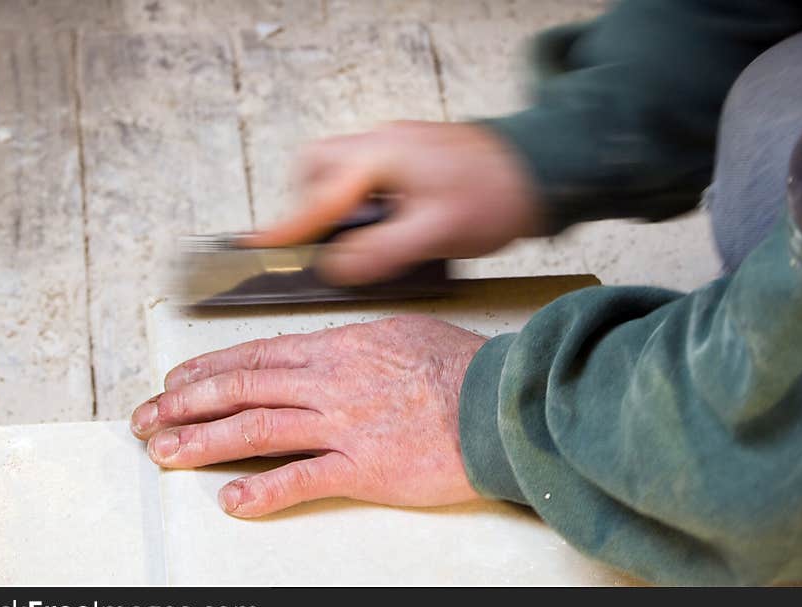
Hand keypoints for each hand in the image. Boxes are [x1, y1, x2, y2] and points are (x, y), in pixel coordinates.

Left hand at [130, 316, 486, 516]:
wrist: (500, 401)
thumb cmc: (459, 367)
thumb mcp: (400, 335)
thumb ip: (354, 346)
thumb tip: (326, 351)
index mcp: (338, 348)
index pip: (257, 355)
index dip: (209, 368)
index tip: (177, 379)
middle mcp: (330, 382)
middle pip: (243, 388)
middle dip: (187, 403)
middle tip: (149, 417)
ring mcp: (344, 423)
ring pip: (258, 429)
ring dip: (204, 442)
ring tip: (166, 452)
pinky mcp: (364, 466)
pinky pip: (303, 479)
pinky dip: (264, 492)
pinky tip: (233, 501)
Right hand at [242, 120, 541, 284]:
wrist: (544, 170)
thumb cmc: (497, 195)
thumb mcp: (435, 234)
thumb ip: (379, 253)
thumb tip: (336, 268)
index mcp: (381, 158)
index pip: (319, 195)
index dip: (287, 226)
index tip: (257, 246)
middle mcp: (383, 144)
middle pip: (318, 166)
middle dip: (309, 203)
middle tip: (317, 240)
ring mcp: (398, 147)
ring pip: (342, 169)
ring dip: (337, 202)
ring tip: (354, 237)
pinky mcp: (412, 158)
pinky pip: (368, 175)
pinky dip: (362, 200)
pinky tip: (385, 224)